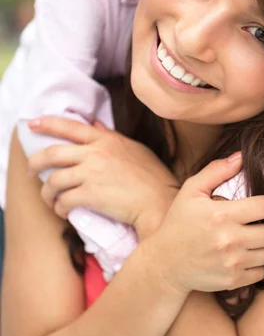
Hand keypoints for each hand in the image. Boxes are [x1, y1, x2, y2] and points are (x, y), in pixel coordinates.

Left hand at [27, 117, 178, 235]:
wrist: (159, 202)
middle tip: (31, 171)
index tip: (33, 124)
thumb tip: (95, 125)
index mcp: (106, 140)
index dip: (48, 123)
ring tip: (51, 200)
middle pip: (52, 153)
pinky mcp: (91, 194)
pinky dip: (60, 208)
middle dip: (35, 162)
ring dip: (47, 193)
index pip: (71, 126)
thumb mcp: (133, 150)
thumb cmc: (153, 178)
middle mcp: (96, 153)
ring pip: (53, 179)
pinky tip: (64, 212)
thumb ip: (112, 137)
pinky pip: (63, 200)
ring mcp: (92, 173)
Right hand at [143, 153, 263, 293]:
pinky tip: (246, 256)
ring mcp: (232, 263)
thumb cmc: (179, 223)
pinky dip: (258, 264)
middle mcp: (229, 240)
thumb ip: (216, 171)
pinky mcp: (233, 280)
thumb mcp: (191, 191)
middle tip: (263, 223)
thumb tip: (241, 157)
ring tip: (254, 239)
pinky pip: (262, 272)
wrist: (165, 263)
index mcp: (221, 215)